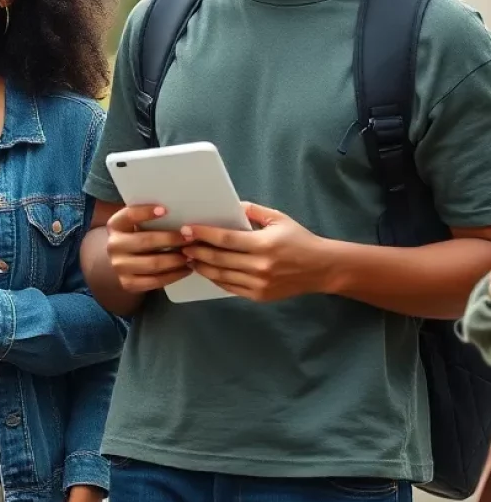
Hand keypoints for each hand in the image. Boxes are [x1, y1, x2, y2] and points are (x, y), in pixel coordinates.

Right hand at [105, 204, 191, 293]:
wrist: (123, 262)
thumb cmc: (138, 237)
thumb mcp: (136, 224)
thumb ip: (149, 219)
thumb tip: (179, 213)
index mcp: (115, 225)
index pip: (129, 215)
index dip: (145, 212)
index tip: (165, 210)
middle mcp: (113, 245)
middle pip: (145, 241)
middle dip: (170, 239)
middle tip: (189, 238)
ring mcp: (119, 266)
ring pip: (153, 264)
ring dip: (175, 260)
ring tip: (190, 255)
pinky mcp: (128, 283)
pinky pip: (155, 281)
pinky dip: (174, 275)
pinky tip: (185, 269)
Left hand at [181, 202, 333, 301]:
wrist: (322, 268)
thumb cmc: (298, 239)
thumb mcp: (278, 218)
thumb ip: (252, 211)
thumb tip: (229, 205)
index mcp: (263, 244)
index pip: (225, 239)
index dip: (204, 234)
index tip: (187, 229)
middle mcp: (260, 266)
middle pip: (219, 259)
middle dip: (196, 251)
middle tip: (181, 245)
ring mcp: (259, 284)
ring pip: (221, 276)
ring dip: (202, 267)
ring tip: (188, 258)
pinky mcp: (259, 296)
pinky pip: (230, 288)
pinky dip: (216, 279)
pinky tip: (206, 270)